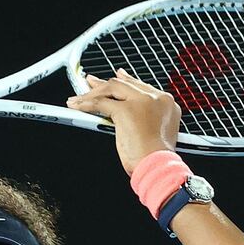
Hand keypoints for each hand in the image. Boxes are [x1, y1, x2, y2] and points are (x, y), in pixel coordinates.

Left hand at [66, 69, 180, 175]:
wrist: (158, 166)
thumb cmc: (157, 159)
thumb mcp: (156, 134)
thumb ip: (145, 120)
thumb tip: (128, 117)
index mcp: (166, 103)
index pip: (141, 86)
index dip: (126, 81)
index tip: (117, 77)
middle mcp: (155, 98)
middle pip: (125, 84)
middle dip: (105, 83)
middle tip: (91, 82)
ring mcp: (140, 102)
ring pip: (111, 89)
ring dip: (92, 94)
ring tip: (78, 98)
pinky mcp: (125, 110)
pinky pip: (100, 103)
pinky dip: (86, 104)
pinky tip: (77, 106)